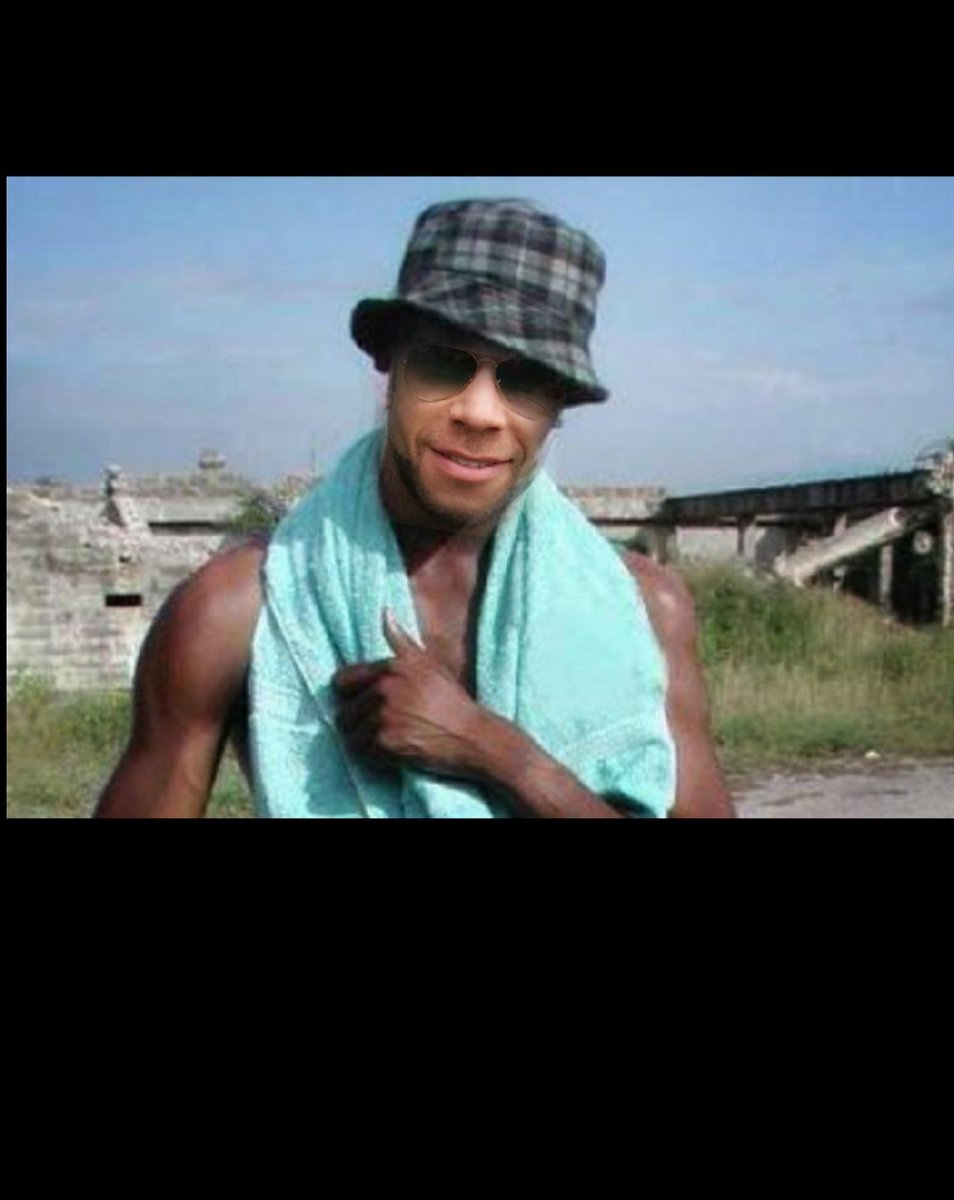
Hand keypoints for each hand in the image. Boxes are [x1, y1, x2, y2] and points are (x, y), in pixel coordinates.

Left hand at [331, 610, 489, 778]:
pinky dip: (371, 756)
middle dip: (357, 722)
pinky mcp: (386, 741)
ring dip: (363, 741)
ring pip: (349, 733)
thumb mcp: (428, 664)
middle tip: (379, 728)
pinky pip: (360, 750)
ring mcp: (384, 715)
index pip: (342, 680)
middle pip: (344, 711)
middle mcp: (385, 688)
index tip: (363, 705)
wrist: (472, 736)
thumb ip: (401, 641)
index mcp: (392, 667)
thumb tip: (385, 613)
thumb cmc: (451, 700)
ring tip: (385, 740)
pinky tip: (390, 752)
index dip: (349, 696)